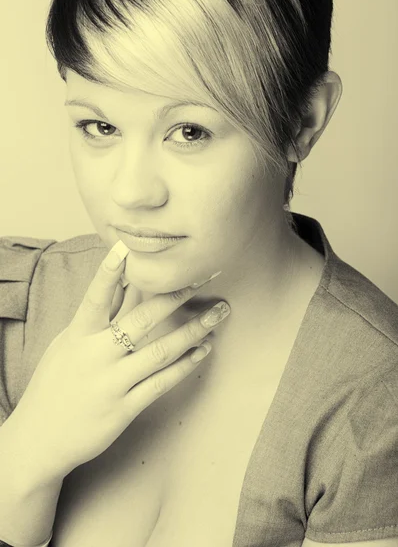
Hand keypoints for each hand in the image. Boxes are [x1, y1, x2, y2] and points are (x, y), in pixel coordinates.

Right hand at [6, 242, 230, 481]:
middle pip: (141, 319)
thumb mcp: (68, 345)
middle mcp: (95, 356)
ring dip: (193, 330)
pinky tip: (204, 349)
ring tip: (219, 314)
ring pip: (160, 351)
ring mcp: (111, 384)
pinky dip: (185, 364)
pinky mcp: (124, 409)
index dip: (110, 272)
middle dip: (176, 295)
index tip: (128, 247)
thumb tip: (123, 282)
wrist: (39, 439)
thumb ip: (97, 316)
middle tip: (205, 276)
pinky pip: (161, 383)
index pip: (96, 297)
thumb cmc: (56, 384)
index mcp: (77, 335)